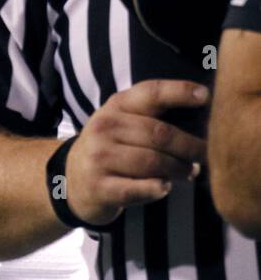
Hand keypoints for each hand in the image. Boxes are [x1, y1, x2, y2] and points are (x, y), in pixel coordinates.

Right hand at [62, 79, 208, 225]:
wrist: (72, 179)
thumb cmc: (111, 148)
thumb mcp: (123, 122)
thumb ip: (154, 116)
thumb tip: (204, 125)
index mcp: (114, 107)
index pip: (150, 93)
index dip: (179, 91)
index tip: (205, 95)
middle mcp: (104, 127)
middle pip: (160, 133)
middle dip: (191, 147)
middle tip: (207, 156)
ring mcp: (99, 156)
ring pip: (153, 162)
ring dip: (179, 169)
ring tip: (188, 173)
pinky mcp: (100, 186)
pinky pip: (139, 188)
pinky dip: (158, 188)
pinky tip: (165, 186)